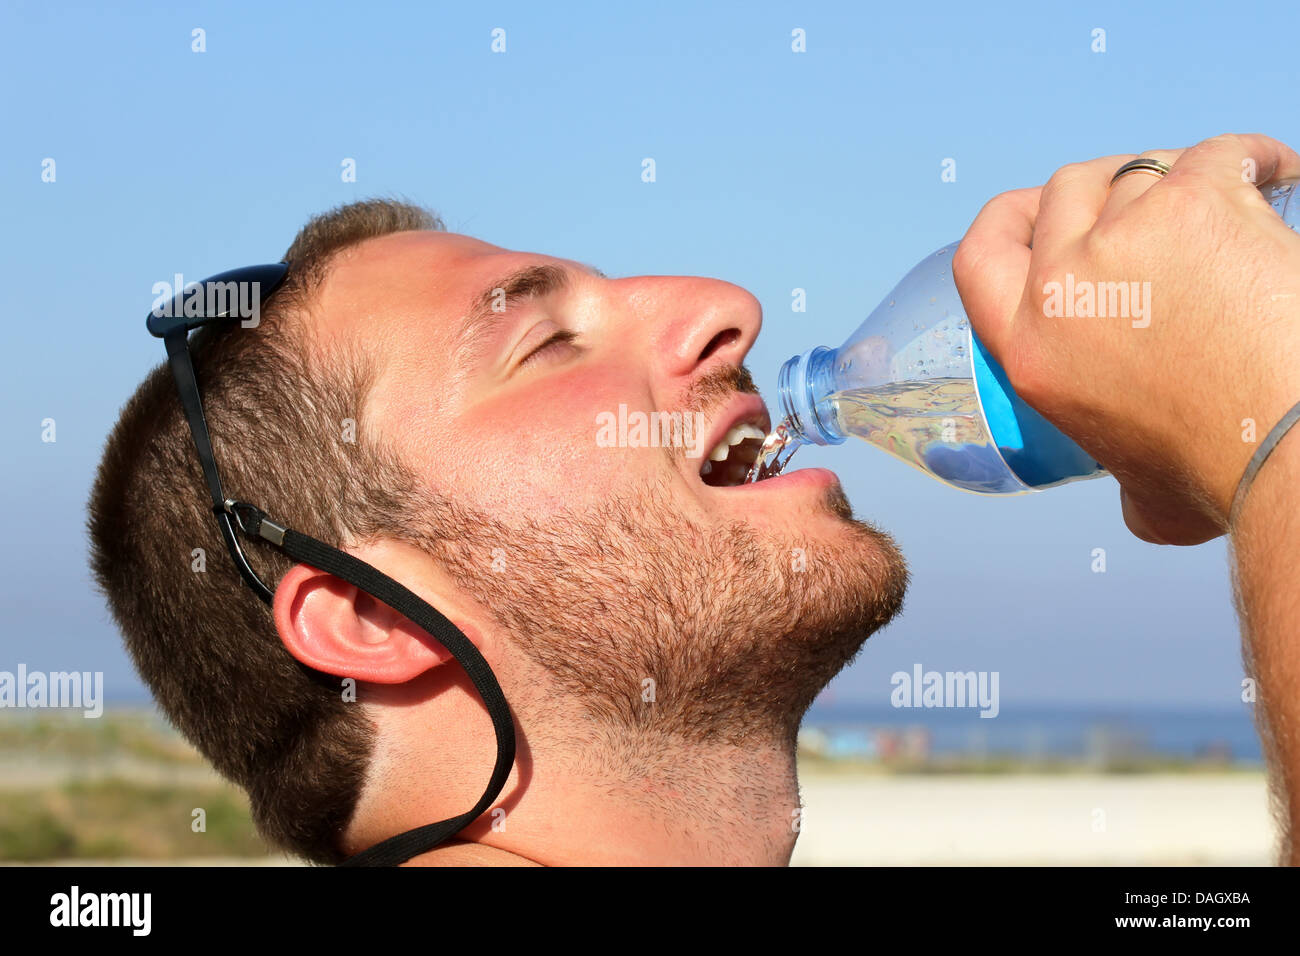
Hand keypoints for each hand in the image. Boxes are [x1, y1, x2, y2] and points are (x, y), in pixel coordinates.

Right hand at [954, 134, 1299, 544]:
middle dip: (1102, 181)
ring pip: (1142, 171)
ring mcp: (1125, 239)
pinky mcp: (1195, 204)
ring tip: (1231, 201)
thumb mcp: (1138, 494)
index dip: (1007, 220)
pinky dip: (1253, 157)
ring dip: (1180, 177)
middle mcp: (1062, 289)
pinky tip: (1277, 171)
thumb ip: (1123, 484)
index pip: (979, 257)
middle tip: (1144, 189)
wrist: (1288, 445)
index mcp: (1029, 352)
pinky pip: (1220, 152)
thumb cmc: (1225, 473)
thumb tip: (1137, 496)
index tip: (1036, 211)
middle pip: (1064, 191)